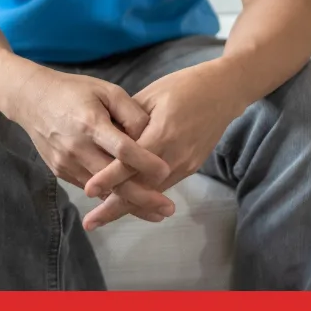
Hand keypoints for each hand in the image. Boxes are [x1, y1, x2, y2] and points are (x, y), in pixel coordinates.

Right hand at [6, 64, 174, 220]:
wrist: (31, 100)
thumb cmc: (75, 91)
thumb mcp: (107, 91)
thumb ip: (131, 113)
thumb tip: (152, 135)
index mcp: (90, 124)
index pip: (122, 150)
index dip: (145, 162)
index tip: (166, 171)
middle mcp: (77, 148)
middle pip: (113, 181)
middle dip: (143, 197)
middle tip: (168, 210)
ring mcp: (66, 163)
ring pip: (102, 191)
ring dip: (130, 204)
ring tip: (156, 213)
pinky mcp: (61, 171)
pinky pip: (90, 188)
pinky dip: (111, 196)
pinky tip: (131, 203)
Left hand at [81, 59, 248, 229]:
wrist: (223, 92)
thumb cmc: (182, 87)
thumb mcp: (150, 96)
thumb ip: (127, 121)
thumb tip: (102, 139)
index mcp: (162, 132)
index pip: (130, 162)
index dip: (108, 177)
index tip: (87, 190)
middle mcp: (175, 155)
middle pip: (140, 187)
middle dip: (114, 207)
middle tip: (90, 223)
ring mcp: (185, 164)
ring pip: (152, 192)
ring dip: (127, 207)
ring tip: (101, 219)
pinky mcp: (191, 167)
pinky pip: (163, 186)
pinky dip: (144, 197)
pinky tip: (126, 205)